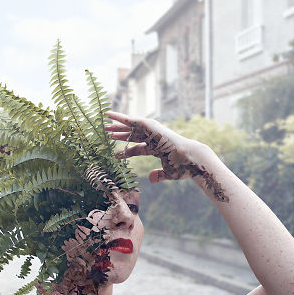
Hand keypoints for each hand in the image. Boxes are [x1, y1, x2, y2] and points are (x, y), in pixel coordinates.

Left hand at [104, 110, 227, 201]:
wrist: (189, 159)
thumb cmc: (182, 167)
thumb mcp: (167, 173)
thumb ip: (158, 175)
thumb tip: (151, 179)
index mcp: (157, 148)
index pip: (138, 148)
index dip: (126, 150)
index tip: (116, 153)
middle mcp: (153, 137)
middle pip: (132, 135)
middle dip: (120, 134)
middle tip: (107, 132)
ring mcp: (152, 131)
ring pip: (131, 126)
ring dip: (118, 123)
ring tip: (105, 119)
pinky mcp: (151, 126)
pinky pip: (132, 121)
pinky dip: (121, 117)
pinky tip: (110, 115)